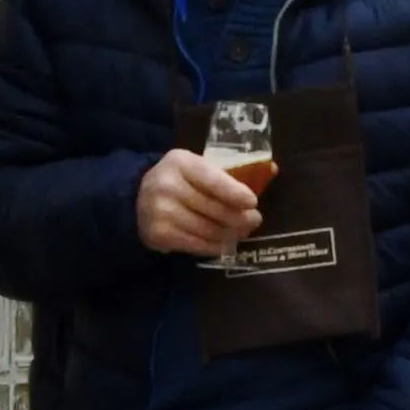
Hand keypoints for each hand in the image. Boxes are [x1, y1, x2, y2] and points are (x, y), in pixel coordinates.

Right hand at [136, 148, 263, 255]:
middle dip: (239, 217)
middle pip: (213, 208)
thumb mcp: (198, 166)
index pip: (213, 180)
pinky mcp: (158, 234)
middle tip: (254, 221)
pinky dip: (214, 247)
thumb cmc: (180, 180)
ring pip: (207, 229)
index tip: (253, 202)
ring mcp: (160, 212)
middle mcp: (167, 185)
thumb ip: (230, 170)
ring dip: (229, 235)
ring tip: (241, 233)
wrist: (137, 199)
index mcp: (180, 162)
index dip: (235, 193)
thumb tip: (272, 168)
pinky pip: (195, 244)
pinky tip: (224, 245)